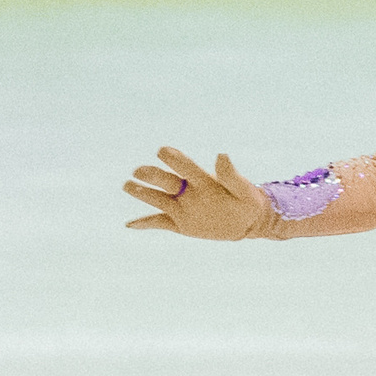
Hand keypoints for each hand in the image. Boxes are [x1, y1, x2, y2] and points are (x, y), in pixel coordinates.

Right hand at [123, 146, 272, 238]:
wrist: (248, 222)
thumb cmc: (247, 202)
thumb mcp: (243, 190)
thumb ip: (231, 175)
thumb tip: (221, 154)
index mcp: (202, 180)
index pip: (186, 167)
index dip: (175, 159)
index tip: (163, 151)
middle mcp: (187, 190)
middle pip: (166, 181)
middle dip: (153, 175)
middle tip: (139, 171)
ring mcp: (182, 207)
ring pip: (158, 199)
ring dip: (143, 193)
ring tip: (127, 185)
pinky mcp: (180, 223)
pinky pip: (160, 222)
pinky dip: (145, 223)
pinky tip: (130, 224)